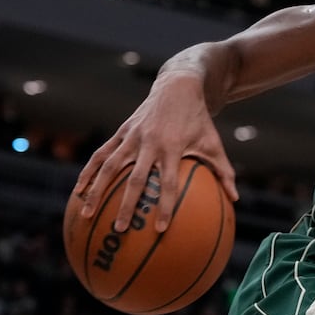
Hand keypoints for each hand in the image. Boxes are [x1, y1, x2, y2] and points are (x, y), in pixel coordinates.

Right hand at [72, 72, 238, 233]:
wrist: (178, 86)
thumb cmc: (199, 120)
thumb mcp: (214, 144)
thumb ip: (223, 171)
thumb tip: (235, 199)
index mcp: (173, 147)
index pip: (168, 182)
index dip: (164, 205)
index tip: (161, 229)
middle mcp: (149, 143)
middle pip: (135, 179)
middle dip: (127, 205)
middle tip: (120, 229)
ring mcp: (132, 137)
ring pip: (109, 166)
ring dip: (97, 190)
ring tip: (87, 213)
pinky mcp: (121, 132)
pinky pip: (100, 155)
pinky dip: (88, 172)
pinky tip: (78, 190)